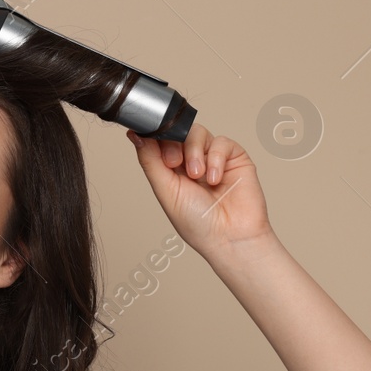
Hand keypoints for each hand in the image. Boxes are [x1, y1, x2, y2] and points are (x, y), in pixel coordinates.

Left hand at [126, 122, 272, 257]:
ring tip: (197, 175)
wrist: (230, 238)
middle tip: (174, 165)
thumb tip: (135, 134)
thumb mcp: (165, 191)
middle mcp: (192, 162)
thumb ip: (150, 161)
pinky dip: (215, 158)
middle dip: (173, 144)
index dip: (155, 136)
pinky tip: (214, 178)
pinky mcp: (235, 158)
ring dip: (193, 152)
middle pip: (178, 132)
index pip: (160, 141)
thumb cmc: (199, 224)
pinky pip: (222, 142)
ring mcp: (213, 158)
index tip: (150, 138)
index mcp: (172, 171)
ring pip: (198, 132)